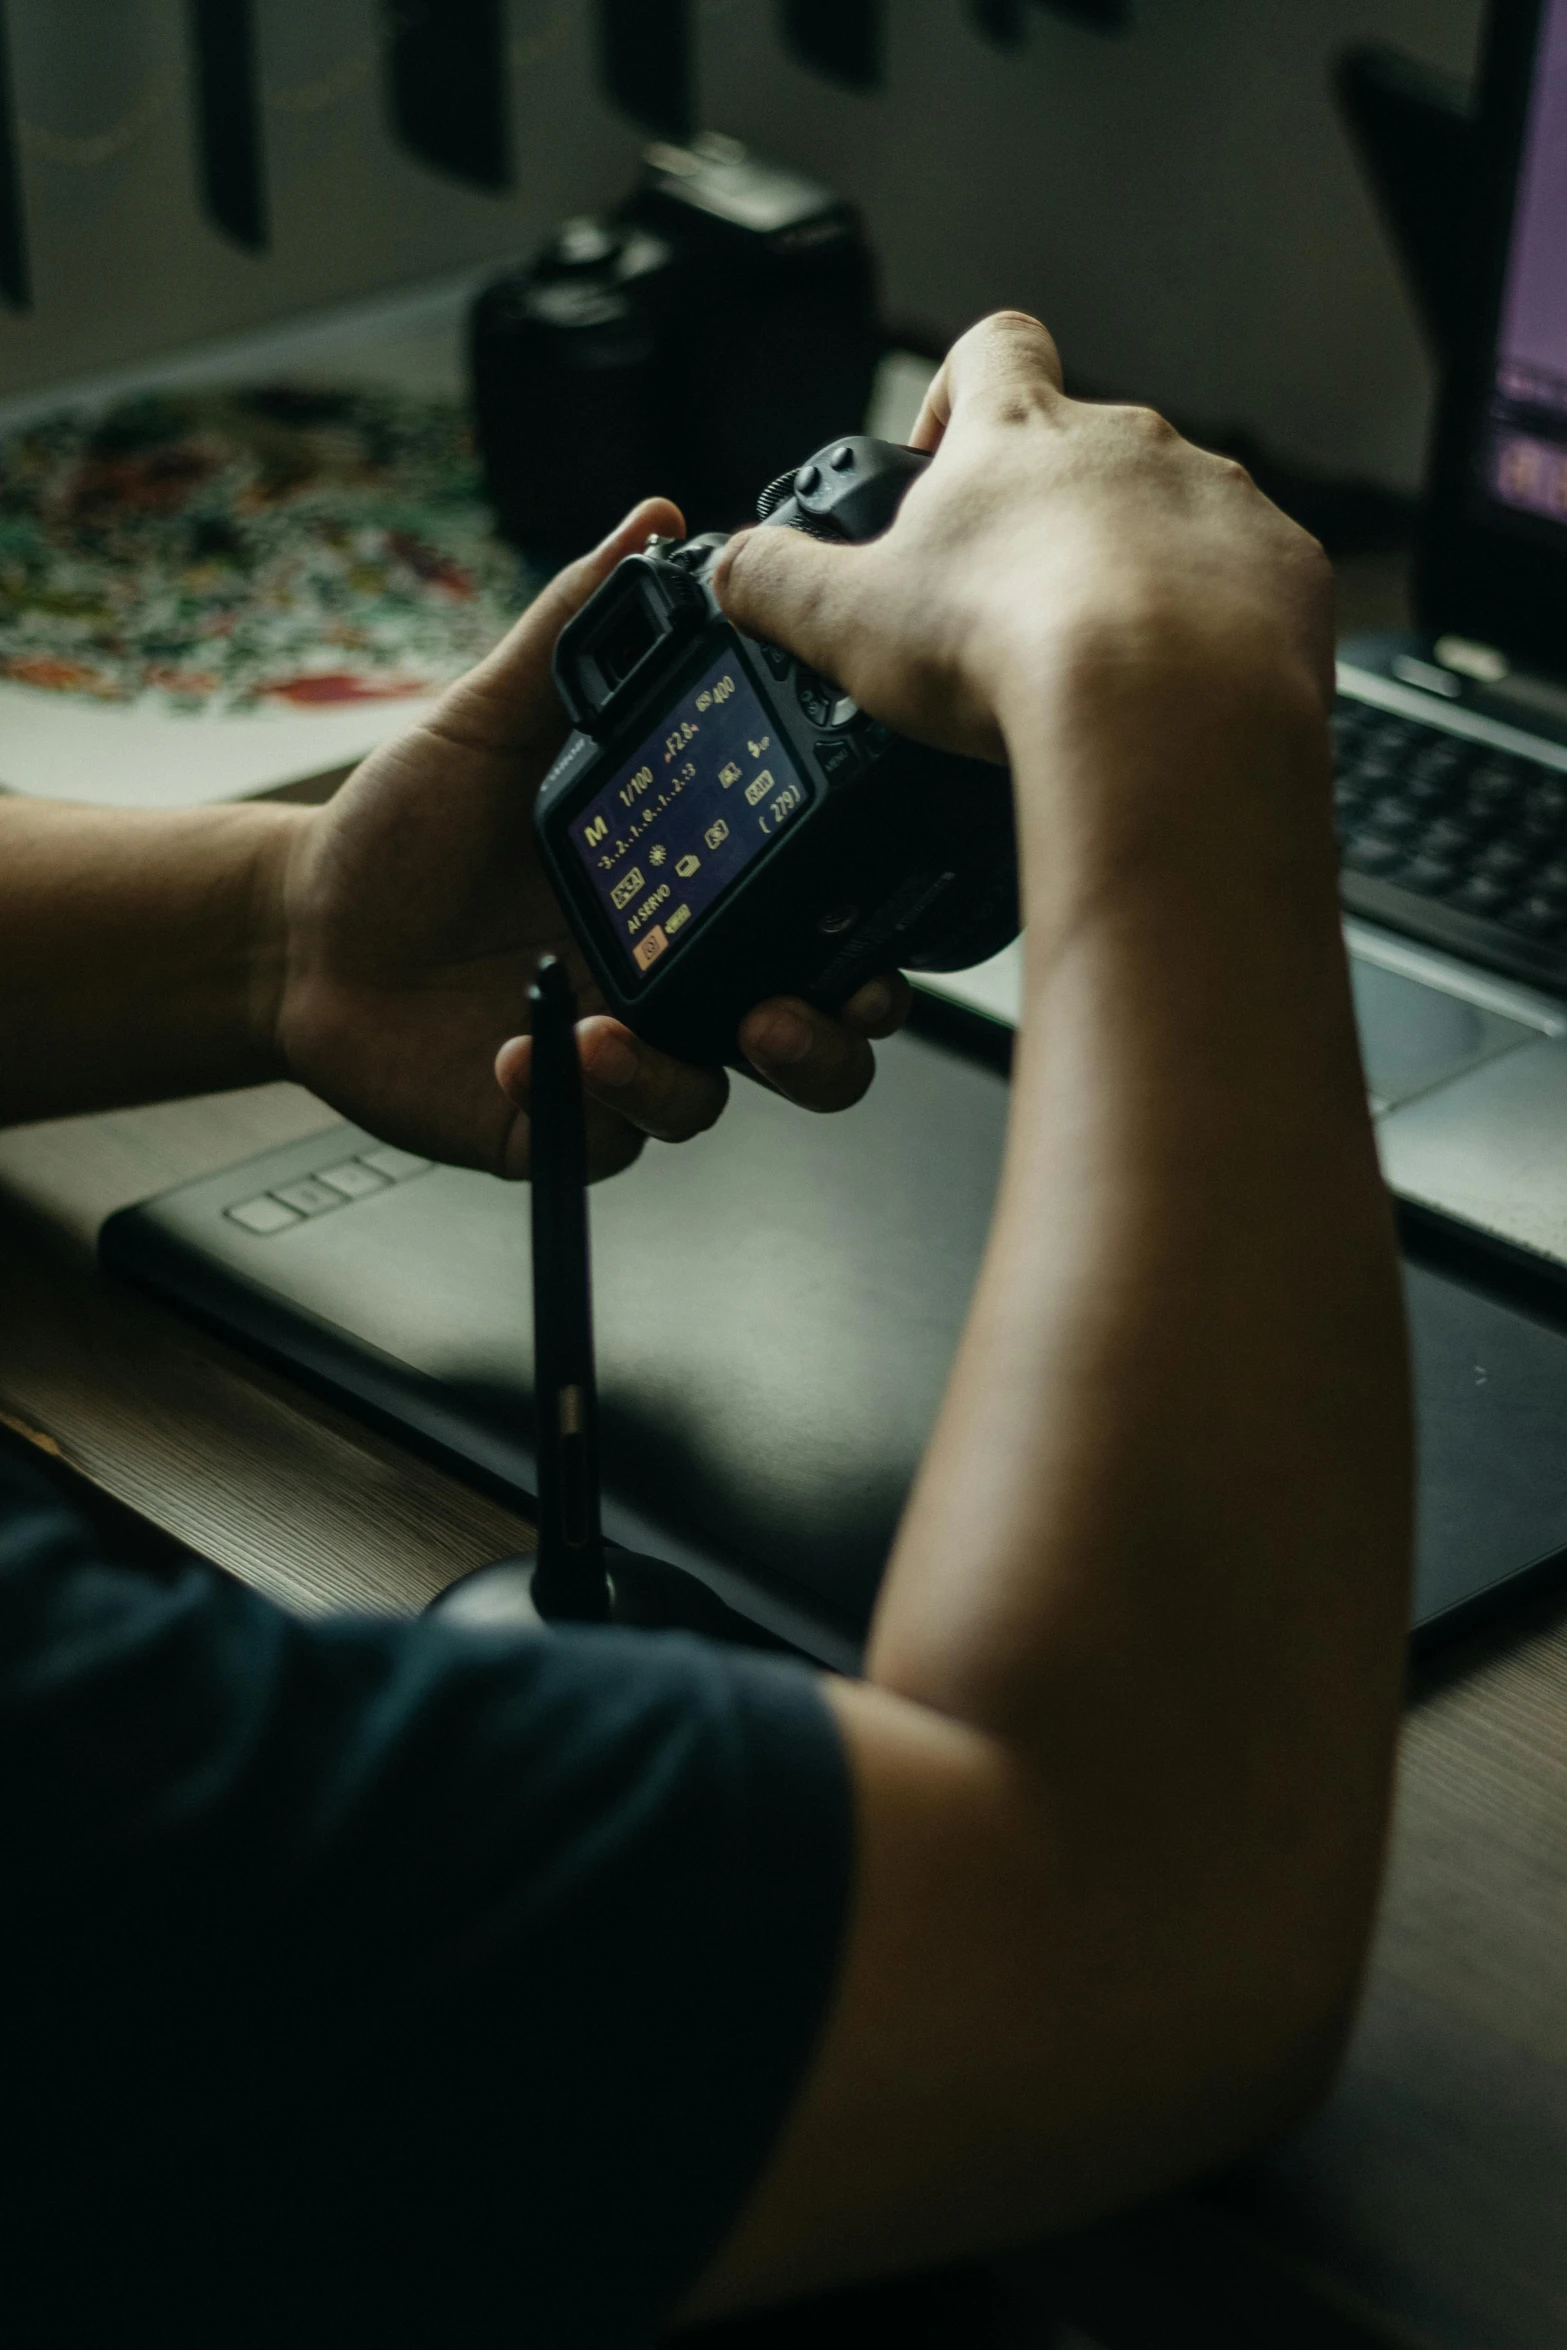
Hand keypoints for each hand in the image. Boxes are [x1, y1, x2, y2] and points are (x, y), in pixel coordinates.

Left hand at [273, 502, 909, 1181]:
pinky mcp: (556, 1117)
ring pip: (716, 1100)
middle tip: (785, 1012)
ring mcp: (623, 1055)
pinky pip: (607, 1133)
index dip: (865, 937)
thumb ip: (574, 628)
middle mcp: (674, 978)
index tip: (866, 925)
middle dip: (827, 1039)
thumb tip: (657, 522)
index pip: (816, 921)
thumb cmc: (403, 831)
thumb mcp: (489, 719)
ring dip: (685, 1077)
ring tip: (611, 1035)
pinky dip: (576, 1099)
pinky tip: (517, 1049)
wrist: (299, 932)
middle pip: (811, 1036)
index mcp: (690, 890)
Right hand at [714, 311, 1332, 773]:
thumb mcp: (846, 620)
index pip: (990, 349)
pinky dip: (1216, 632)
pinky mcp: (1285, 571)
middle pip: (1085, 451)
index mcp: (1020, 434)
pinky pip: (1247, 587)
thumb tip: (729, 568)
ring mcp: (1218, 501)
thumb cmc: (1010, 652)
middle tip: (1012, 614)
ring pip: (1172, 520)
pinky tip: (1176, 696)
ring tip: (1099, 671)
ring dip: (1138, 577)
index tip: (938, 459)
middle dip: (1051, 521)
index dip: (956, 392)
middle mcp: (1130, 443)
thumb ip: (775, 581)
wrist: (1166, 714)